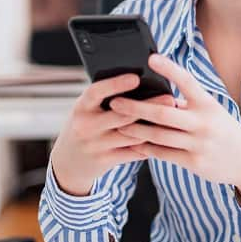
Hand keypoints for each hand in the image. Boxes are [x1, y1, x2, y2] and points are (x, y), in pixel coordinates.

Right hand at [50, 74, 173, 196]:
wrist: (67, 163)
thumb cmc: (84, 127)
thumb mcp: (85, 110)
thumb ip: (104, 99)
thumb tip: (138, 81)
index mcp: (80, 108)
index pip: (96, 92)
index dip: (116, 84)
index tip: (136, 77)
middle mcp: (86, 126)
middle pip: (121, 115)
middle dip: (148, 106)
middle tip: (169, 98)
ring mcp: (95, 145)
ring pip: (131, 135)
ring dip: (154, 127)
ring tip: (173, 118)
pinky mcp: (105, 161)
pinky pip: (132, 152)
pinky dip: (149, 145)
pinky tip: (164, 137)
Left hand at [109, 54, 240, 195]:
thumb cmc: (225, 131)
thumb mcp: (212, 112)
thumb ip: (188, 105)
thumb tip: (157, 95)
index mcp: (208, 104)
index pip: (187, 81)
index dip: (169, 69)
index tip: (151, 58)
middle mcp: (204, 122)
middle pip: (163, 113)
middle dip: (136, 108)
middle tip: (115, 102)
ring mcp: (199, 144)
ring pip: (159, 136)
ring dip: (135, 130)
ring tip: (118, 125)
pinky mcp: (194, 162)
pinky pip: (164, 154)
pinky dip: (147, 149)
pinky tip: (134, 144)